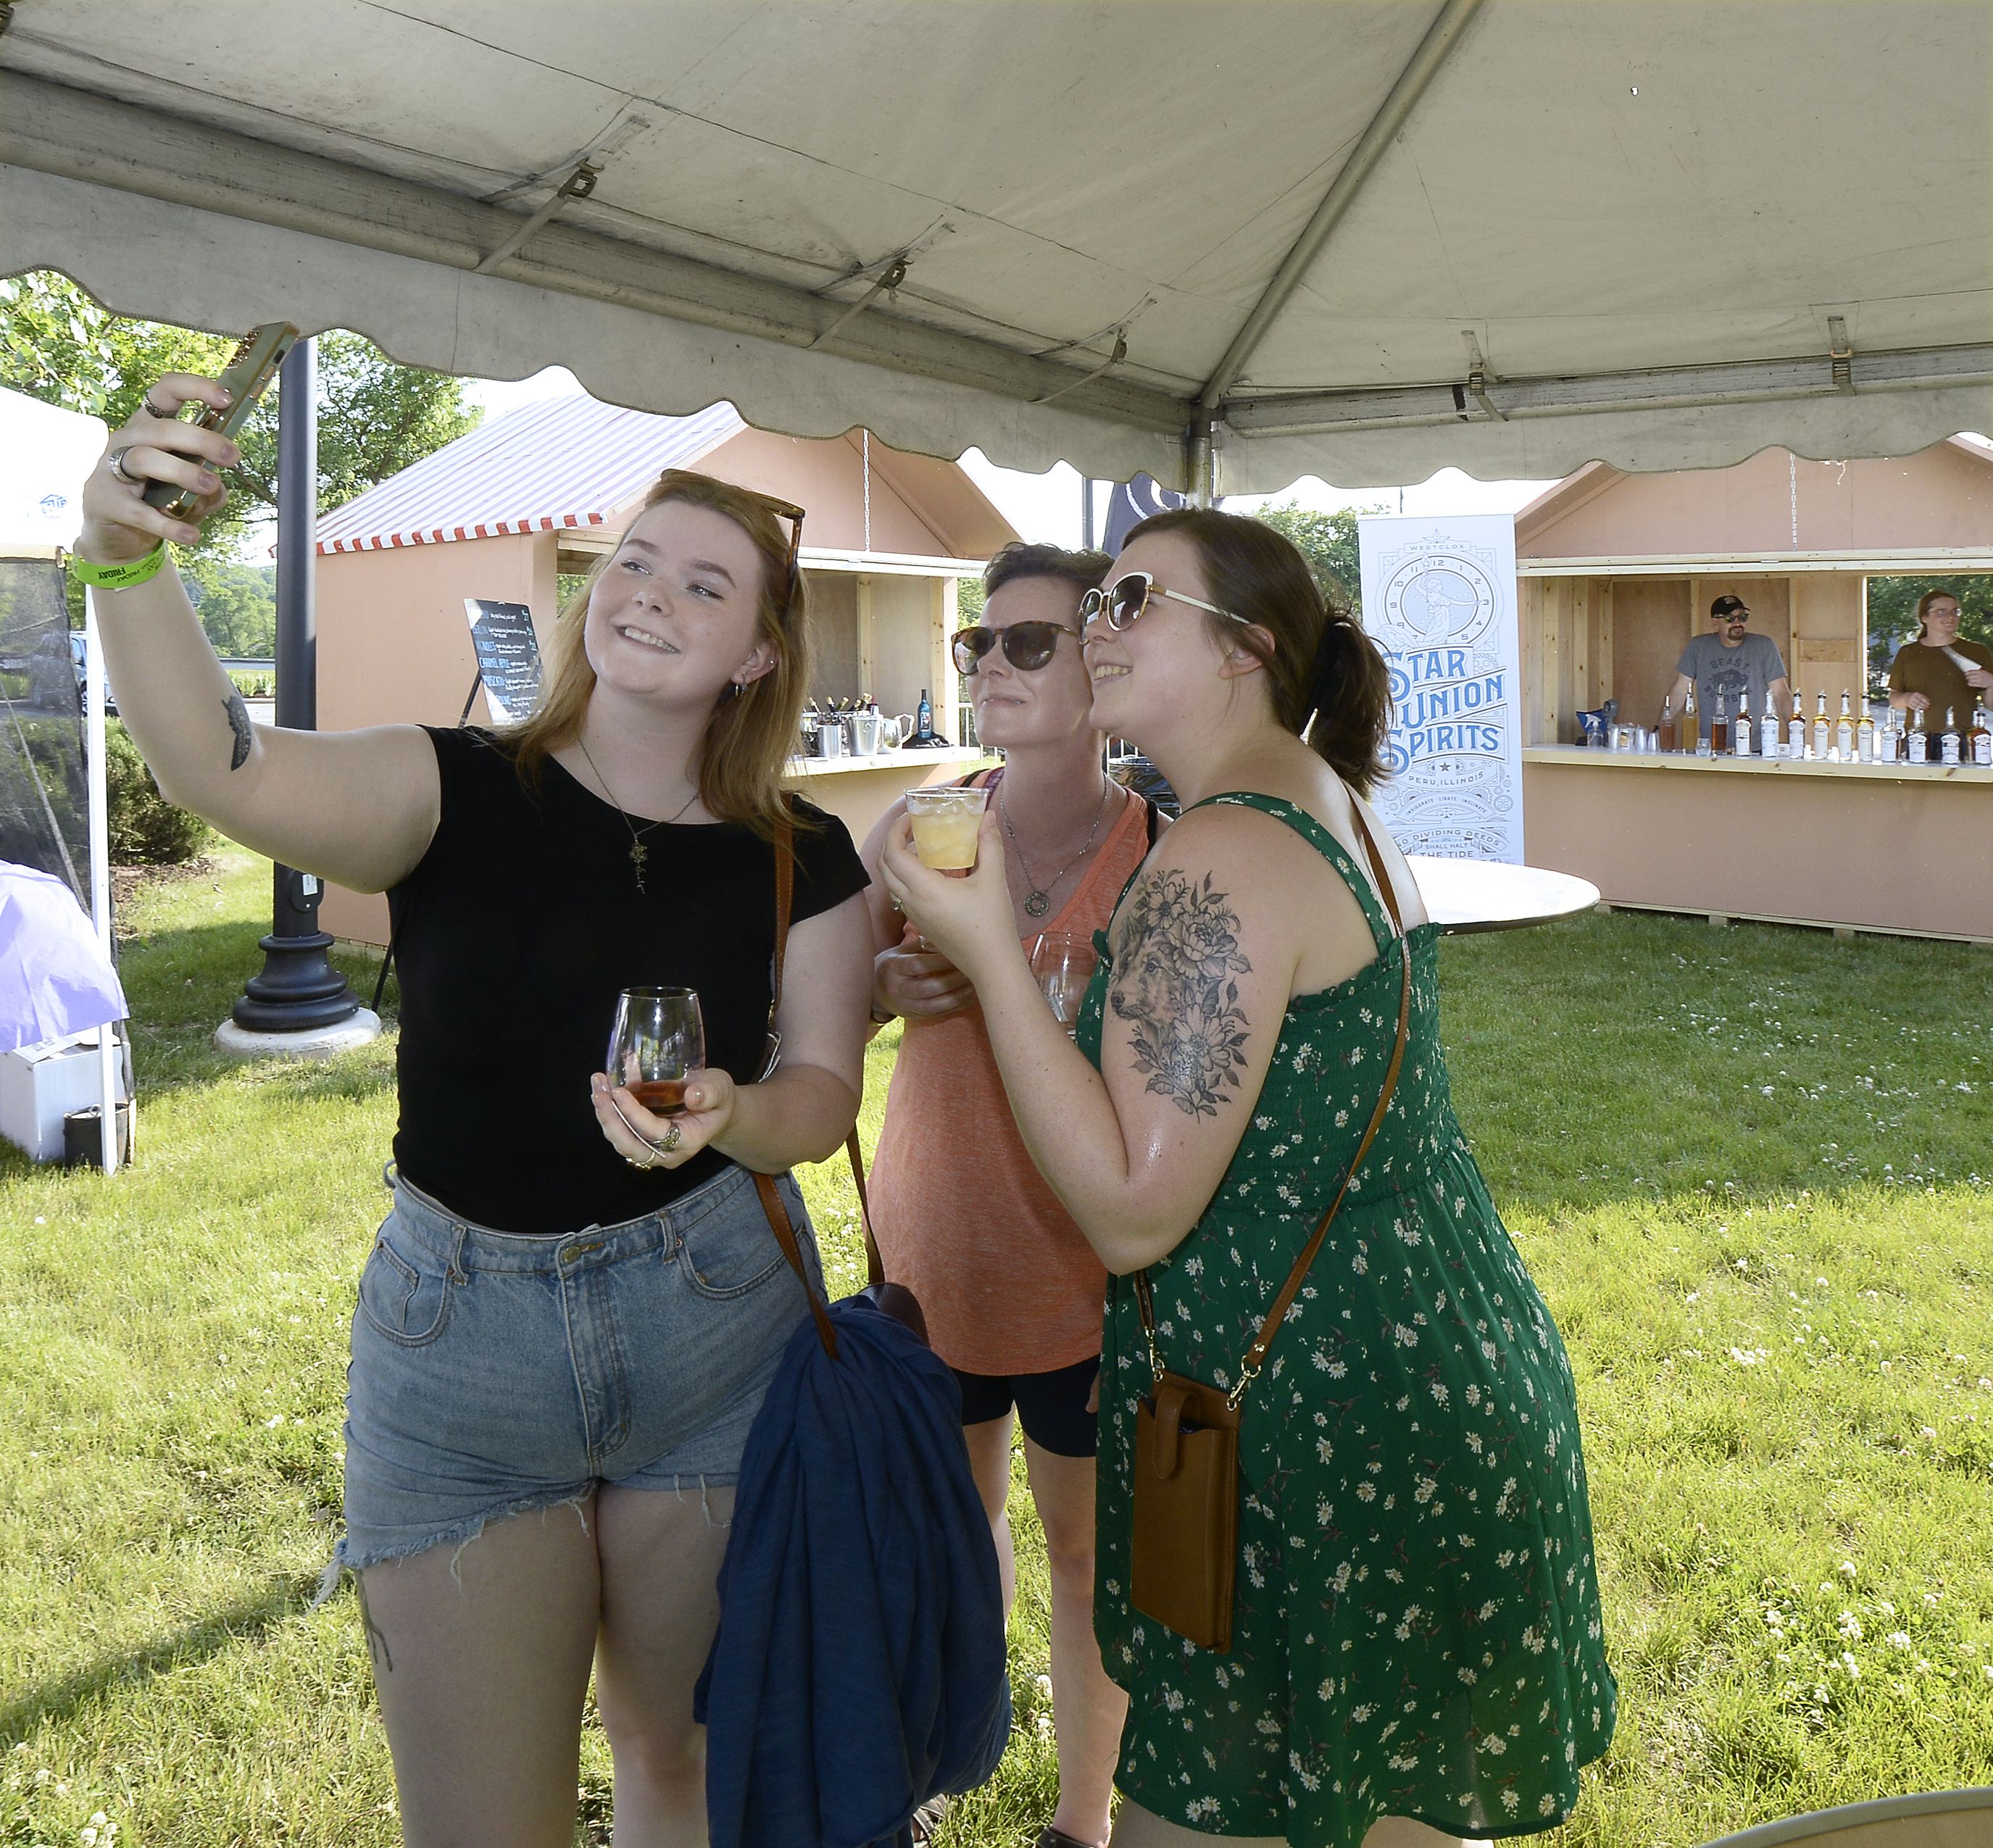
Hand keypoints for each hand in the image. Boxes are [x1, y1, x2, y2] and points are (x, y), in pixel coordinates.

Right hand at [78, 374, 237, 561]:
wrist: (116, 537)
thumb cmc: (155, 502)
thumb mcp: (189, 491)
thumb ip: (209, 487)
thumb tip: (221, 486)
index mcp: (149, 427)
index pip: (165, 393)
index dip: (194, 388)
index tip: (226, 398)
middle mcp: (127, 440)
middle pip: (162, 429)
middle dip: (201, 439)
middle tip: (232, 456)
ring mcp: (111, 468)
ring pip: (146, 458)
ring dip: (183, 471)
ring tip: (211, 486)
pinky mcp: (105, 501)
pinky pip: (139, 511)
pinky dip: (168, 524)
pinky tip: (192, 536)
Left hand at [590, 1066, 736, 1170]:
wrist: (715, 1111)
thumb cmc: (718, 1099)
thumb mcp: (720, 1089)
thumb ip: (710, 1093)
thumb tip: (692, 1095)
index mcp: (688, 1141)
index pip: (654, 1133)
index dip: (634, 1114)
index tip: (618, 1091)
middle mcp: (667, 1154)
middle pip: (630, 1145)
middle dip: (610, 1119)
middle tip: (599, 1091)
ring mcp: (653, 1152)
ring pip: (620, 1141)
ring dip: (604, 1115)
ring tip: (597, 1085)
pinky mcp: (642, 1142)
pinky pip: (620, 1133)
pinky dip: (608, 1112)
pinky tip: (603, 1089)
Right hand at [874, 940, 974, 1020]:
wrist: (875, 991)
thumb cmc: (894, 964)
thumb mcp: (901, 951)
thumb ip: (922, 945)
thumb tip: (947, 939)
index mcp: (893, 967)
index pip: (916, 965)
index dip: (938, 961)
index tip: (957, 954)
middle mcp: (897, 989)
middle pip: (925, 988)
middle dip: (951, 980)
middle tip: (970, 970)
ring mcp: (905, 1006)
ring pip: (933, 1006)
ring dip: (956, 996)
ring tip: (974, 985)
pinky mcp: (915, 1016)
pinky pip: (937, 1014)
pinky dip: (956, 1006)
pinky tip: (970, 997)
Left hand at [878, 807, 1016, 978]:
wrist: (991, 965)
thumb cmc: (992, 923)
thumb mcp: (993, 880)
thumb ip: (989, 845)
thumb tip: (988, 817)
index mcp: (924, 888)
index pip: (892, 853)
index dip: (895, 830)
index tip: (911, 817)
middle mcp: (911, 902)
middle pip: (884, 867)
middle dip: (892, 843)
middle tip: (912, 829)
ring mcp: (914, 916)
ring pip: (892, 883)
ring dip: (898, 861)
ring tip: (923, 848)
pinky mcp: (922, 926)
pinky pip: (903, 895)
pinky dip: (908, 878)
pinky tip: (933, 874)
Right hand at [1905, 691, 1930, 711]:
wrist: (1899, 697)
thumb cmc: (1909, 696)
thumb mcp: (1915, 694)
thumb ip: (1921, 696)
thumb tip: (1928, 700)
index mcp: (1915, 694)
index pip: (1922, 697)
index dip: (1926, 701)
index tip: (1928, 703)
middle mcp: (1912, 697)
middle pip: (1920, 702)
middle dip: (1924, 705)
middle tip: (1927, 707)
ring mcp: (1909, 701)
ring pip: (1917, 705)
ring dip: (1921, 707)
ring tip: (1924, 708)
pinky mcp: (1907, 704)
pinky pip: (1913, 707)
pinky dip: (1916, 708)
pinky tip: (1919, 709)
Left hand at [1965, 669, 1992, 690]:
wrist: (1992, 681)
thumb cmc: (1988, 676)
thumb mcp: (1983, 672)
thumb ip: (1977, 671)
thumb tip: (1970, 671)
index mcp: (1980, 671)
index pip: (1970, 671)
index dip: (1966, 673)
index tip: (1965, 673)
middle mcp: (1979, 676)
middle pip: (1969, 676)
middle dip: (1967, 677)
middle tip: (1966, 677)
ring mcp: (1979, 680)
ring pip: (1969, 680)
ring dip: (1968, 680)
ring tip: (1968, 680)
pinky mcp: (1979, 684)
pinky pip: (1971, 684)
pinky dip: (1969, 683)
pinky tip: (1969, 683)